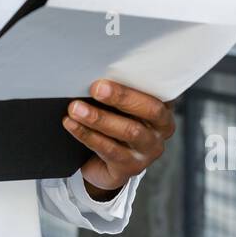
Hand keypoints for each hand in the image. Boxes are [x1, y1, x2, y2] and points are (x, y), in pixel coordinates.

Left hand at [63, 80, 175, 198]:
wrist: (103, 163)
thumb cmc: (113, 123)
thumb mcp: (119, 106)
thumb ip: (117, 92)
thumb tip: (97, 75)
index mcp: (164, 106)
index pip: (160, 89)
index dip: (143, 80)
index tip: (119, 69)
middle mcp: (162, 129)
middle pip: (150, 110)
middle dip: (121, 97)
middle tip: (96, 88)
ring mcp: (149, 151)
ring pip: (129, 131)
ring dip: (99, 118)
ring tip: (75, 108)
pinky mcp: (131, 167)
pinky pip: (110, 150)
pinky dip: (87, 134)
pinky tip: (71, 124)